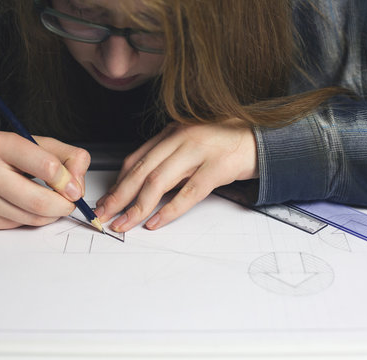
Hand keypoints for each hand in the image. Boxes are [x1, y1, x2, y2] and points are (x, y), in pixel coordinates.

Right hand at [0, 127, 89, 228]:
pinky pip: (20, 225)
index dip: (69, 181)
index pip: (48, 167)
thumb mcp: (34, 142)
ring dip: (51, 214)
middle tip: (70, 202)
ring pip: (33, 218)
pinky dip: (32, 218)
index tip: (74, 186)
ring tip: (50, 201)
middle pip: (41, 201)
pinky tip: (26, 204)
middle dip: (64, 205)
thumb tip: (79, 184)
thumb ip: (66, 157)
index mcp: (0, 144)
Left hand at [95, 121, 258, 231]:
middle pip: (142, 170)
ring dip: (138, 206)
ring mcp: (199, 151)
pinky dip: (170, 209)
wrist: (262, 138)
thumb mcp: (191, 143)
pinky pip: (189, 192)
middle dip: (119, 195)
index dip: (118, 182)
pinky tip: (156, 222)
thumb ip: (169, 157)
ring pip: (159, 181)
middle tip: (104, 215)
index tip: (107, 200)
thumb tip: (142, 185)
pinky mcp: (217, 167)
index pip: (136, 158)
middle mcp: (181, 138)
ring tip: (124, 223)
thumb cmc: (225, 142)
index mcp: (172, 131)